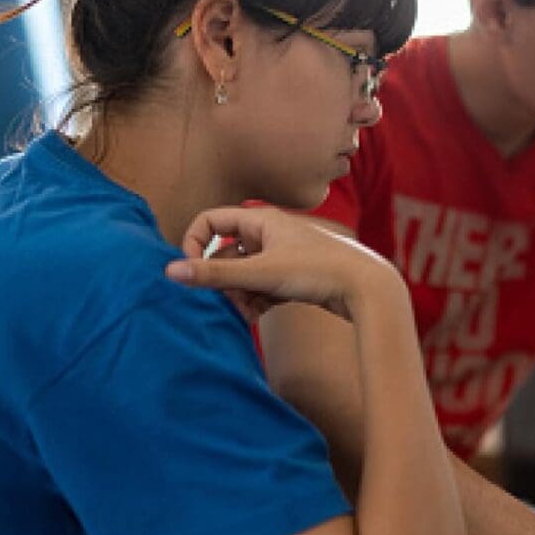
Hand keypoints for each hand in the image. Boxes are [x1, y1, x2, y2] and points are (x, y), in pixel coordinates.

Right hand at [165, 206, 397, 322]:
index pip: (210, 221)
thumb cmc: (318, 271)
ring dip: (237, 295)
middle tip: (227, 301)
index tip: (192, 272)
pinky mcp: (292, 276)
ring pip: (243, 274)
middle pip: (225, 253)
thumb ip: (215, 275)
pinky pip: (260, 286)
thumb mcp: (261, 273)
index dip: (193, 244)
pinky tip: (257, 316)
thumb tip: (168, 272)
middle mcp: (270, 232)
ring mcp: (282, 255)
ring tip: (246, 314)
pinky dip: (254, 301)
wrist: (366, 288)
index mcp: (261, 219)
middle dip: (220, 280)